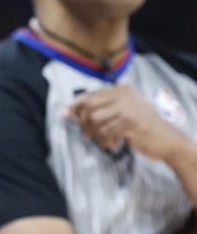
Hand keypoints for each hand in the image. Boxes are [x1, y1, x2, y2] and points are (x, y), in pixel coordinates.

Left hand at [66, 84, 193, 161]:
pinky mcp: (131, 123)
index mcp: (122, 89)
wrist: (168, 140)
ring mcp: (128, 108)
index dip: (75, 104)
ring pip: (94, 119)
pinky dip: (106, 141)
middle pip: (89, 106)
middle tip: (86, 135)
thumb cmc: (143, 127)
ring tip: (104, 141)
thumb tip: (72, 111)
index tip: (64, 114)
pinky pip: (105, 132)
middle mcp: (124, 95)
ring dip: (95, 134)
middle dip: (83, 122)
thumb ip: (104, 106)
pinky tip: (115, 144)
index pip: (90, 94)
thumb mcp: (125, 110)